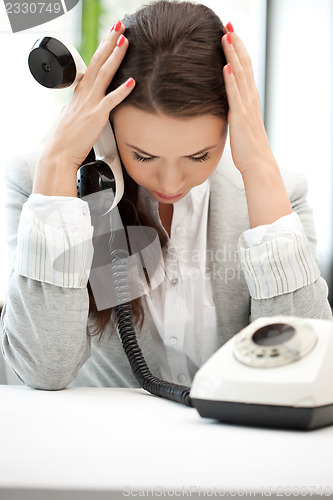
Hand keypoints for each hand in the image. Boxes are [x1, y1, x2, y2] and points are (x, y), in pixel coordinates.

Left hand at [221, 24, 275, 175]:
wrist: (258, 164)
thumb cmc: (247, 148)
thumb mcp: (240, 124)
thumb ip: (234, 111)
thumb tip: (226, 105)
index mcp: (250, 100)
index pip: (244, 69)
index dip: (238, 50)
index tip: (230, 34)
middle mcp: (250, 99)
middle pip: (244, 65)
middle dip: (236, 44)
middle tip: (228, 25)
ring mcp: (246, 107)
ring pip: (240, 75)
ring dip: (233, 54)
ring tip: (226, 36)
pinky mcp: (240, 117)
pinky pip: (235, 95)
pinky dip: (231, 79)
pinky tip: (225, 66)